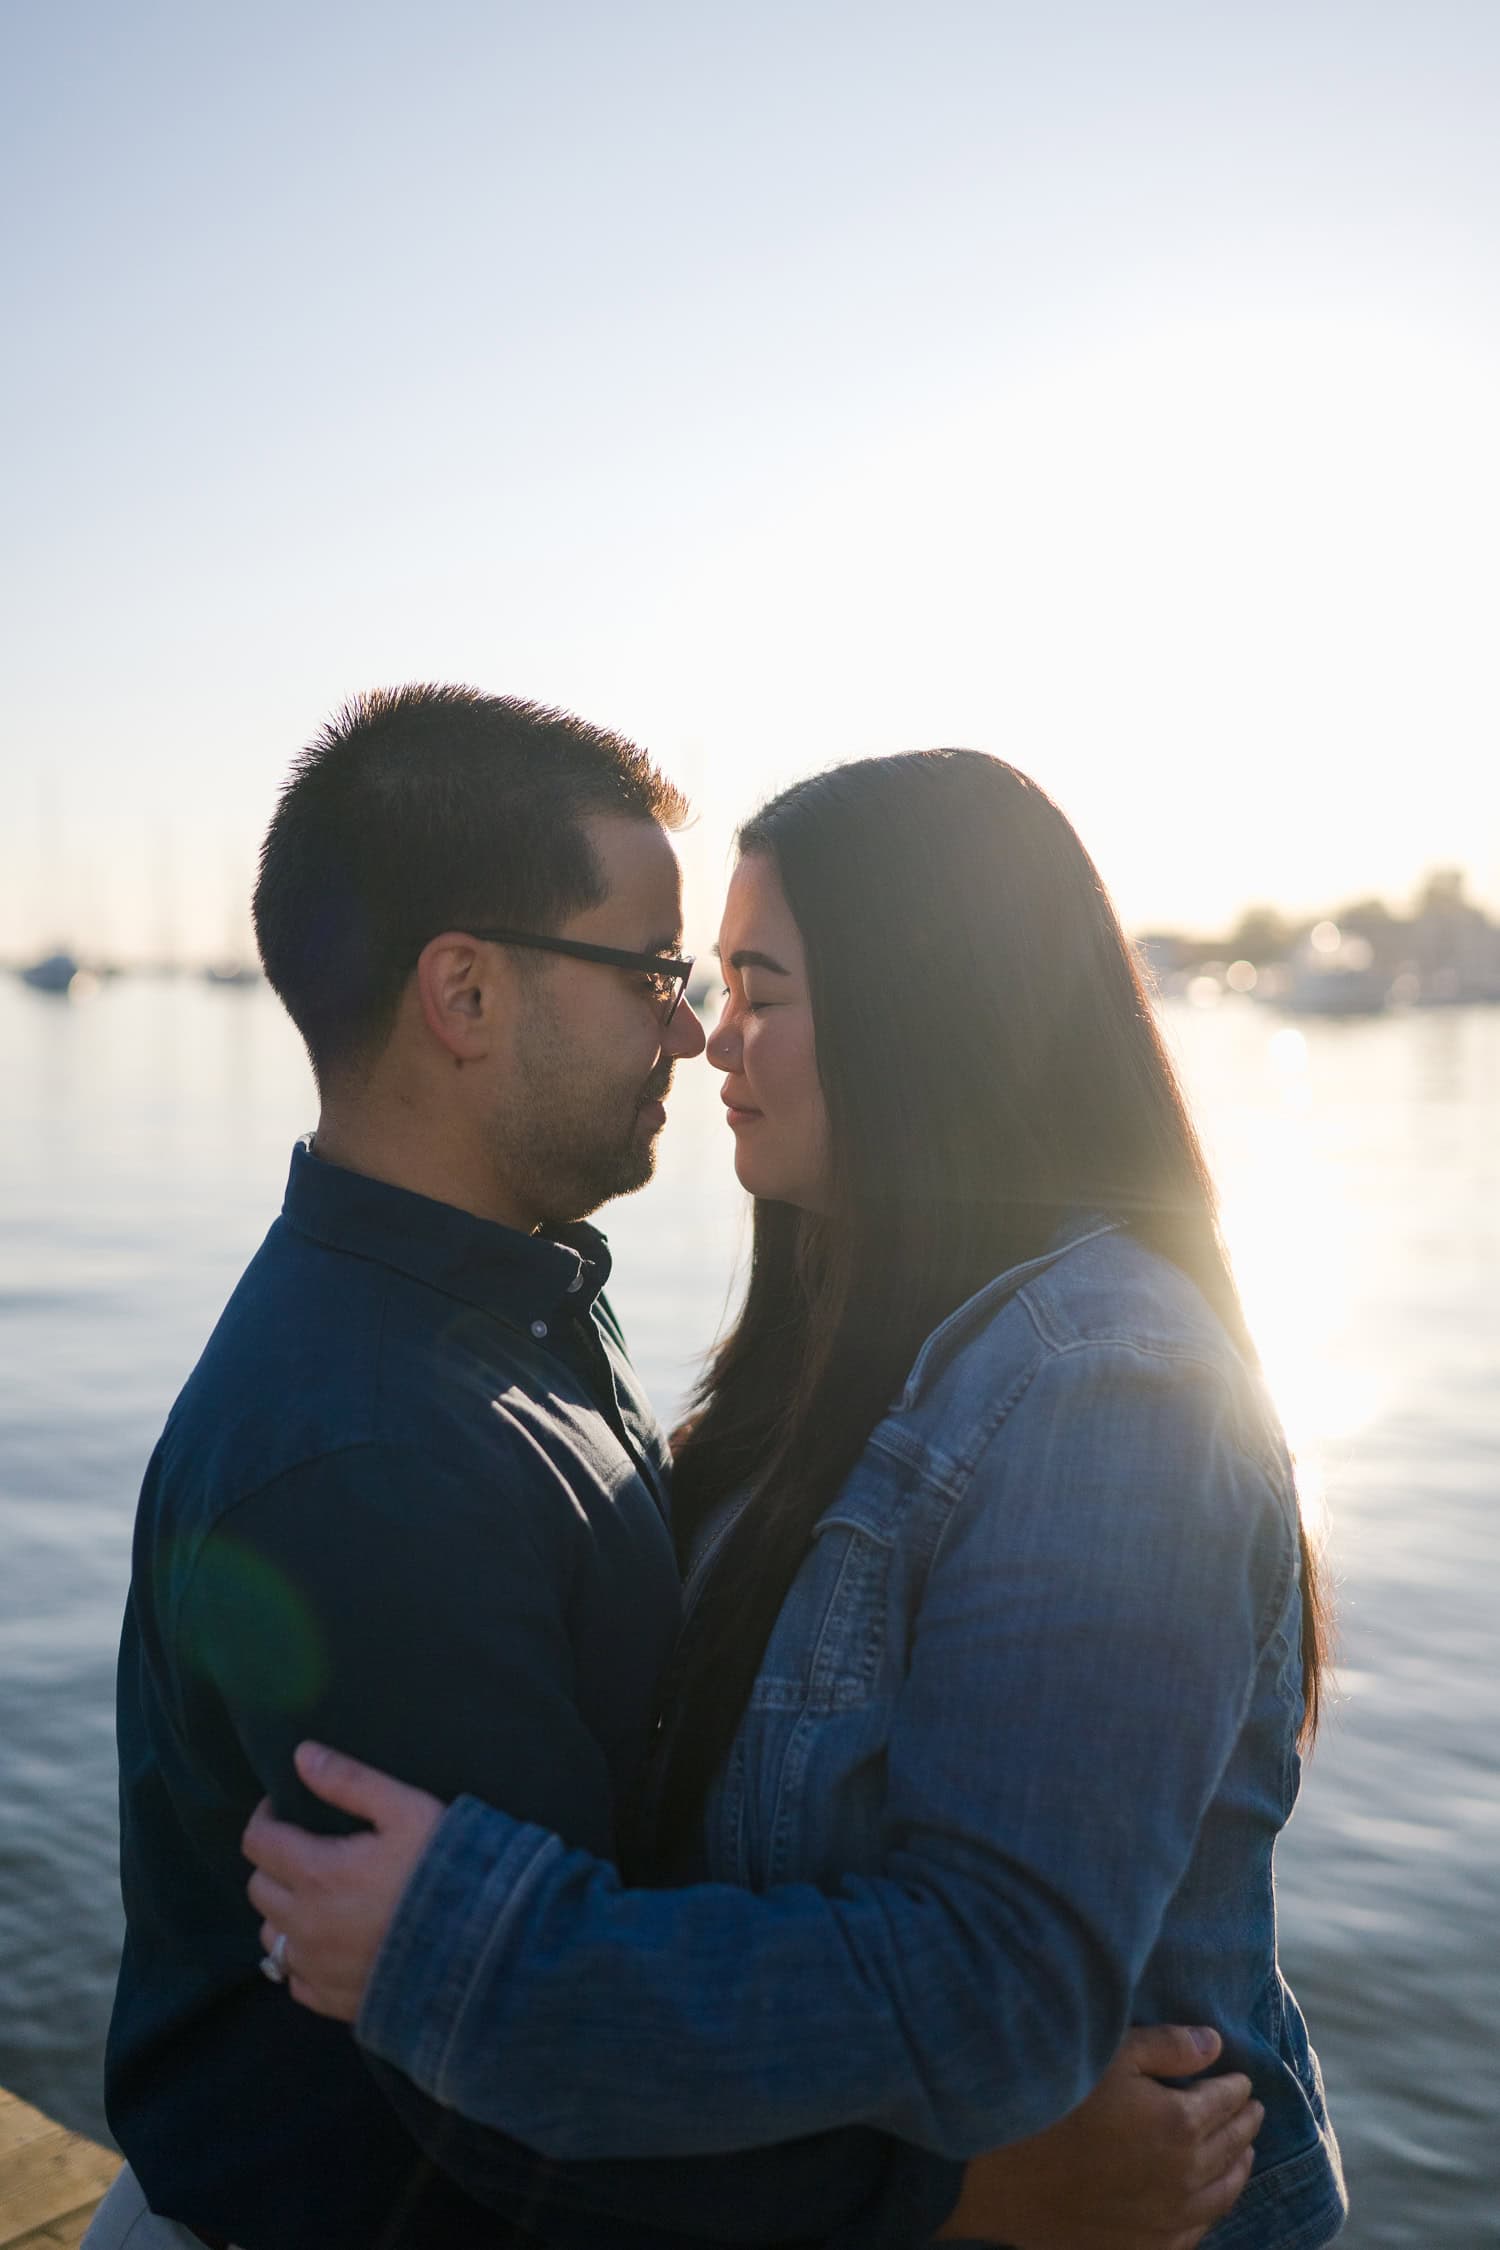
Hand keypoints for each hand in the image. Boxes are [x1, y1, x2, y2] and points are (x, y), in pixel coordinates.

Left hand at [242, 1741, 444, 2021]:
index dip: (266, 1817)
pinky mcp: (332, 2002)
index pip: (258, 1842)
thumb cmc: (444, 1871)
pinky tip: (329, 1943)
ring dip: (283, 1912)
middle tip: (305, 1848)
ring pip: (270, 1936)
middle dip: (273, 1862)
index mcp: (317, 1873)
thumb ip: (349, 1781)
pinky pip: (294, 1979)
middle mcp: (305, 1925)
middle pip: (258, 1889)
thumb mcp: (406, 1810)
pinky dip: (301, 1958)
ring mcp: (316, 1968)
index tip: (284, 1807)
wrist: (480, 1950)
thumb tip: (302, 1755)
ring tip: (316, 1896)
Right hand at [932, 2025, 1261, 2249]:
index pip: (1226, 2100)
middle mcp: (1184, 2177)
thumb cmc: (1053, 2101)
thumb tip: (1215, 2044)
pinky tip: (1209, 2201)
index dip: (1237, 2085)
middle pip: (1231, 2146)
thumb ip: (1168, 2047)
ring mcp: (1166, 2220)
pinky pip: (1195, 2232)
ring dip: (1239, 2169)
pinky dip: (1211, 2211)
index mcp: (1181, 2124)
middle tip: (1253, 2110)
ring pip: (1222, 2195)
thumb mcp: (1109, 2054)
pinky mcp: (1143, 2247)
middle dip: (1245, 2124)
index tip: (1241, 2076)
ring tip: (1245, 2154)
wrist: (1001, 2173)